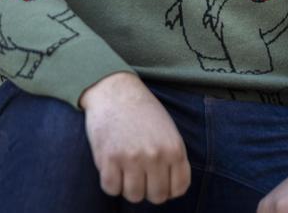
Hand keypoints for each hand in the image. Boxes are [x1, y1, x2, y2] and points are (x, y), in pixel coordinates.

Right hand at [79, 72, 191, 204]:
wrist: (116, 91)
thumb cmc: (143, 111)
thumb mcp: (168, 131)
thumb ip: (172, 157)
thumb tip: (171, 188)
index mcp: (174, 149)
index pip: (179, 188)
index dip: (169, 190)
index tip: (160, 182)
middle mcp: (156, 156)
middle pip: (157, 196)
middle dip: (149, 190)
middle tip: (141, 177)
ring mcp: (132, 158)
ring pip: (134, 196)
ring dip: (129, 188)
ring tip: (126, 171)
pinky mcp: (108, 158)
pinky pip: (111, 189)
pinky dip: (111, 183)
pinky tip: (112, 168)